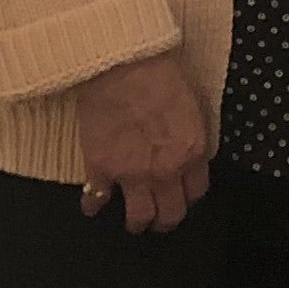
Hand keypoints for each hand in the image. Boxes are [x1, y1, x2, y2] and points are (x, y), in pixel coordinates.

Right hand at [70, 48, 212, 230]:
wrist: (122, 64)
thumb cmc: (159, 74)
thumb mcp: (191, 107)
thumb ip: (190, 137)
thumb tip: (185, 151)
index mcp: (191, 153)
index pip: (196, 192)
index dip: (188, 196)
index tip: (182, 196)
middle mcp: (165, 171)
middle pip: (170, 213)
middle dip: (166, 220)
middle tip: (160, 221)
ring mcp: (131, 174)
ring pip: (139, 217)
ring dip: (137, 223)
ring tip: (133, 223)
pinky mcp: (100, 169)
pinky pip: (96, 199)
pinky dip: (93, 205)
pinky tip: (92, 207)